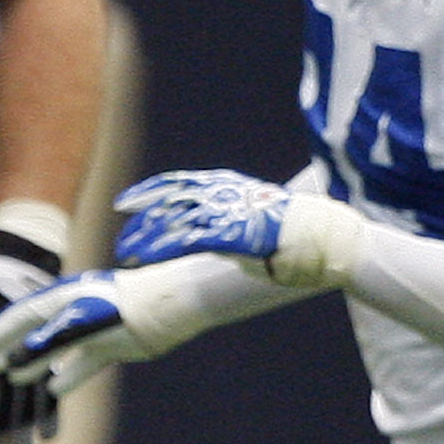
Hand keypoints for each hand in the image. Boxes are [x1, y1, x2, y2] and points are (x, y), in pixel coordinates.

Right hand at [0, 269, 146, 417]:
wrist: (168, 310)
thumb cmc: (119, 310)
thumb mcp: (76, 325)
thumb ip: (44, 344)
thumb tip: (12, 363)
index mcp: (63, 297)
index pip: (24, 314)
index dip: (2, 329)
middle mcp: (75, 311)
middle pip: (37, 331)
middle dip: (14, 348)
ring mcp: (93, 329)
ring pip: (57, 349)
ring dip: (36, 364)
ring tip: (17, 379)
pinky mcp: (110, 346)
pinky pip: (83, 363)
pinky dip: (69, 375)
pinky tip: (56, 389)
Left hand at [112, 169, 287, 268]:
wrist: (321, 234)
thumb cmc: (287, 229)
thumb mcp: (248, 214)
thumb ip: (222, 218)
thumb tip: (200, 231)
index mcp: (224, 184)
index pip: (177, 182)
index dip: (147, 192)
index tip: (125, 203)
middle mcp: (221, 194)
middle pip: (168, 205)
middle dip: (141, 224)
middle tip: (122, 243)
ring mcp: (226, 212)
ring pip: (172, 223)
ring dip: (145, 241)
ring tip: (125, 257)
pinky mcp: (231, 234)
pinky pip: (187, 241)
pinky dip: (161, 250)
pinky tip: (143, 260)